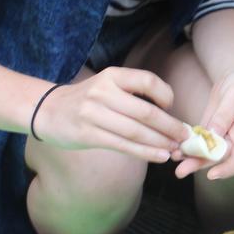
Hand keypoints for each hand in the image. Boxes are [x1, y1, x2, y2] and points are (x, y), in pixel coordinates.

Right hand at [35, 67, 186, 163]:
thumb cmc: (85, 100)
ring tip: (175, 150)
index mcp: (112, 76)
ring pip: (137, 132)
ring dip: (160, 143)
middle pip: (146, 112)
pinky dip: (145, 152)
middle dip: (170, 127)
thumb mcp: (106, 85)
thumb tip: (168, 114)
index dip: (165, 94)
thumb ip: (132, 94)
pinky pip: (124, 146)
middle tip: (186, 137)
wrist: (47, 111)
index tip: (172, 107)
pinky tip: (159, 156)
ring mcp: (94, 114)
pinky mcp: (88, 135)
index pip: (147, 81)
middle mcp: (103, 92)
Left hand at [174, 60, 233, 180]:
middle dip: (199, 165)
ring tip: (174, 158)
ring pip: (206, 152)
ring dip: (190, 158)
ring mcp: (223, 135)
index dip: (227, 169)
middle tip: (181, 171)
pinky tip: (175, 147)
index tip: (211, 174)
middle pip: (218, 159)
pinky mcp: (211, 128)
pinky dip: (188, 145)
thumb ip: (224, 115)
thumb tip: (213, 135)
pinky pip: (199, 141)